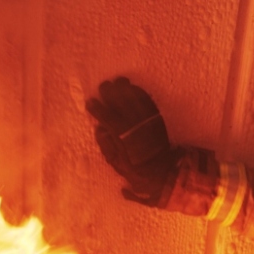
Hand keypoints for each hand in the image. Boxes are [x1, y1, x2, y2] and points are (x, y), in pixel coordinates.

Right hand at [86, 77, 180, 205]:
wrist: (163, 171)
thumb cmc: (136, 169)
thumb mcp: (117, 163)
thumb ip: (106, 146)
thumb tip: (100, 128)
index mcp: (125, 139)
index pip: (109, 119)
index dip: (98, 110)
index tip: (90, 102)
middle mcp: (138, 127)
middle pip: (124, 104)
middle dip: (112, 93)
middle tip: (103, 87)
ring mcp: (149, 122)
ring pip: (137, 99)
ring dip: (127, 88)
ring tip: (117, 82)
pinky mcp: (157, 119)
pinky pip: (148, 102)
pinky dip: (140, 92)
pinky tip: (132, 87)